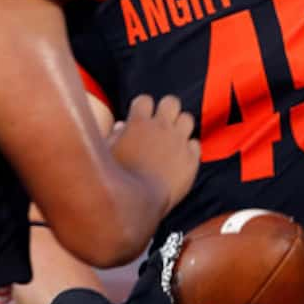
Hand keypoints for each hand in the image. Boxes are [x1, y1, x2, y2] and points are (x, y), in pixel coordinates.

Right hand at [111, 94, 199, 212]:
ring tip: (173, 139)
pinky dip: (189, 149)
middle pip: (171, 101)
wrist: (138, 204)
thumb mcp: (107, 154)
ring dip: (180, 126)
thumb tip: (120, 127)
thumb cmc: (117, 180)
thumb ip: (114, 136)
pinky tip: (180, 158)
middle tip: (161, 124)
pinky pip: (196, 144)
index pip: (145, 100)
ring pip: (187, 119)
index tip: (140, 119)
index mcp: (138, 122)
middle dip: (167, 110)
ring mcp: (178, 142)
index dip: (142, 108)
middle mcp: (161, 127)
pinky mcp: (191, 159)